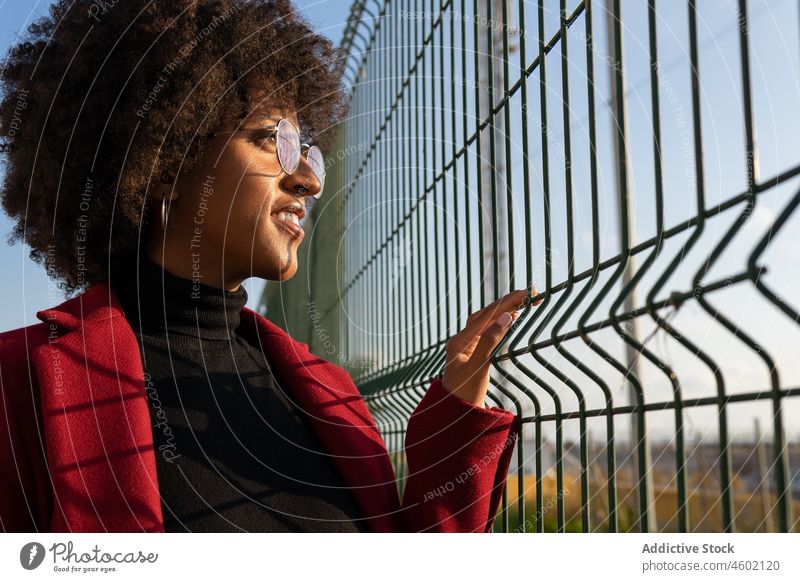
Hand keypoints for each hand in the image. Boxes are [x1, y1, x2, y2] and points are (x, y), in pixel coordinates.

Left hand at [441, 287, 541, 407]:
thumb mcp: (477, 368)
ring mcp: (466, 345)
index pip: (487, 315)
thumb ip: (489, 342)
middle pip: (487, 313)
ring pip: (487, 319)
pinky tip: (511, 317)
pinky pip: (487, 330)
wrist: (454, 414)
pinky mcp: (472, 352)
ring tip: (524, 299)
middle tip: (531, 292)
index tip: (528, 294)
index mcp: (460, 340)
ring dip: (505, 308)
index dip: (508, 303)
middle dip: (508, 301)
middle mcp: (461, 339)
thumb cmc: (464, 393)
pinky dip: (500, 321)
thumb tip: (506, 316)